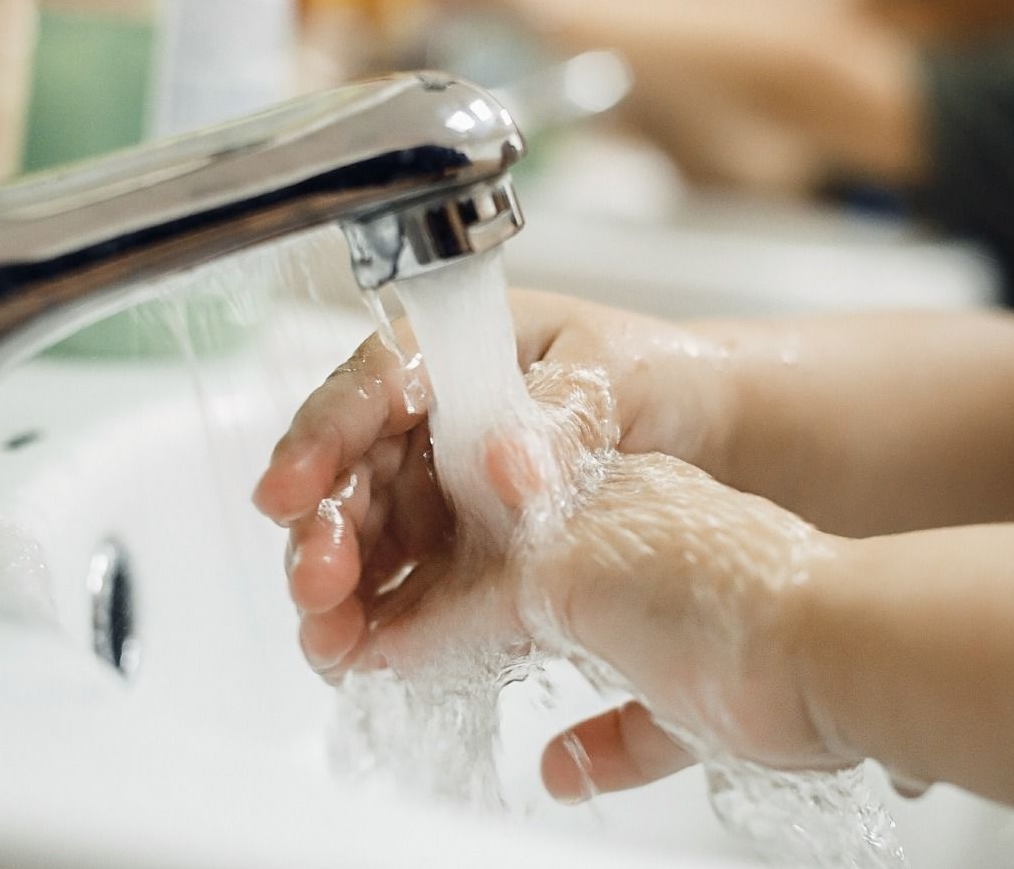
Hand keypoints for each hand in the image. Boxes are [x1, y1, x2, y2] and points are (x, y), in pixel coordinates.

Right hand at [251, 291, 732, 674]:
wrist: (722, 433)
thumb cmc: (665, 374)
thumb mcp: (617, 374)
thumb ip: (558, 416)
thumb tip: (502, 463)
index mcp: (459, 354)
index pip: (368, 389)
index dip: (321, 438)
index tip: (291, 490)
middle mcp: (437, 422)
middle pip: (351, 473)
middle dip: (323, 533)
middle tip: (317, 587)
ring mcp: (447, 489)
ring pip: (368, 539)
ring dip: (340, 590)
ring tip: (330, 643)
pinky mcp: (468, 552)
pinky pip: (412, 588)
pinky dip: (386, 623)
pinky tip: (366, 658)